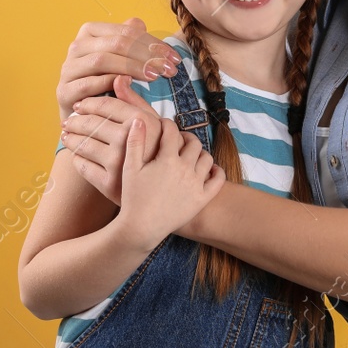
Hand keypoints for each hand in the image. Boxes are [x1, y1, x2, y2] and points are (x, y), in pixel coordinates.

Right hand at [58, 17, 178, 122]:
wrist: (83, 112)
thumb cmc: (106, 81)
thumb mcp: (121, 57)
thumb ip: (129, 39)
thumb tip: (139, 24)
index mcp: (91, 32)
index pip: (126, 31)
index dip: (153, 43)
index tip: (174, 58)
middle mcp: (77, 46)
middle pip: (116, 44)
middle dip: (147, 55)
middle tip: (168, 68)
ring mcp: (68, 69)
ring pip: (102, 60)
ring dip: (132, 67)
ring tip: (154, 76)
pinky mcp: (64, 91)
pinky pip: (88, 83)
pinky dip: (110, 83)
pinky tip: (129, 86)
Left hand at [62, 75, 164, 205]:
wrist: (164, 191)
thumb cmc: (157, 151)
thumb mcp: (153, 123)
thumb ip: (133, 101)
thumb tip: (118, 78)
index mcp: (141, 122)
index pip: (106, 105)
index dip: (89, 103)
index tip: (79, 105)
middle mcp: (128, 141)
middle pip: (91, 124)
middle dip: (75, 121)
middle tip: (68, 122)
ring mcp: (117, 163)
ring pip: (82, 144)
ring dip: (71, 139)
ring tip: (67, 137)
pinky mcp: (108, 184)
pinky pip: (82, 166)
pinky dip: (77, 159)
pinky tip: (77, 155)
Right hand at [111, 114, 223, 248]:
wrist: (141, 228)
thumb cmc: (133, 198)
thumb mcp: (130, 168)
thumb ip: (134, 141)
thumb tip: (139, 118)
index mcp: (167, 159)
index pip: (172, 132)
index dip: (167, 124)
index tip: (163, 125)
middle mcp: (185, 169)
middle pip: (193, 143)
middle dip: (185, 137)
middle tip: (178, 140)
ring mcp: (196, 184)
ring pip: (207, 158)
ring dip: (199, 153)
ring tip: (190, 154)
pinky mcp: (202, 198)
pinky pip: (218, 179)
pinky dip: (216, 171)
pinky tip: (208, 169)